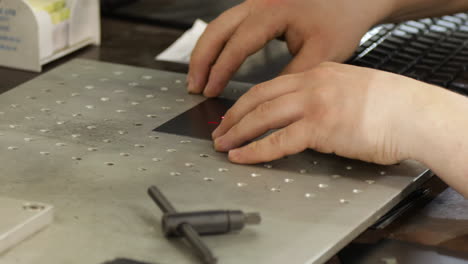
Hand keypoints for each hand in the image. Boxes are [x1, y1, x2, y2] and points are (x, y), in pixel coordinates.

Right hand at [187, 0, 394, 96]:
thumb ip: (290, 76)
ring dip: (206, 51)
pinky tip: (215, 61)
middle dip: (201, 60)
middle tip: (193, 86)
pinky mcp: (259, 6)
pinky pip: (229, 25)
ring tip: (198, 77)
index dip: (220, 70)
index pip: (237, 44)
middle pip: (216, 29)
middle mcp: (260, 3)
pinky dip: (218, 44)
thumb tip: (264, 98)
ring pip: (218, 25)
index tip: (210, 91)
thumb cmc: (343, 19)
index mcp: (273, 12)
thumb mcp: (320, 53)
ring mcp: (257, 1)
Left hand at [211, 62, 423, 164]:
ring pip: (262, 116)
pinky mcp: (320, 127)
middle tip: (220, 129)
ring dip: (238, 131)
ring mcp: (315, 104)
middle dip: (234, 116)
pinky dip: (255, 150)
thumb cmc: (391, 106)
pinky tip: (242, 156)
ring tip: (223, 144)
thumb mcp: (352, 89)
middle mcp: (312, 84)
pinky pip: (277, 140)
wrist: (415, 114)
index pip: (271, 85)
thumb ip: (325, 96)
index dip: (247, 101)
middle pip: (259, 97)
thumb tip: (306, 114)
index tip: (236, 114)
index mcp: (319, 72)